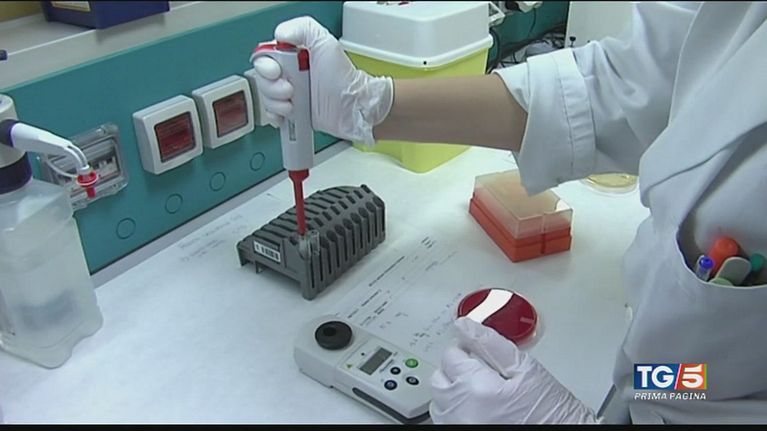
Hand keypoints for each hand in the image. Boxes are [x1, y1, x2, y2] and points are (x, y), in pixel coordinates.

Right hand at [251, 16, 392, 145]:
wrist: (352, 108)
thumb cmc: (343, 78)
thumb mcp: (326, 44)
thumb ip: (304, 29)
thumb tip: (280, 34)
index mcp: (293, 54)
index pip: (264, 56)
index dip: (266, 65)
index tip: (277, 72)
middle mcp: (289, 72)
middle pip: (261, 78)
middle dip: (272, 86)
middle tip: (290, 90)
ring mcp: (289, 93)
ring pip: (265, 96)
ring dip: (276, 103)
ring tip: (293, 103)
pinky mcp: (291, 111)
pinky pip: (271, 114)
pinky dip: (276, 116)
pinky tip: (288, 114)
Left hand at [429, 317, 599, 423]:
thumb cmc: (552, 411)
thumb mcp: (526, 369)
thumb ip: (491, 344)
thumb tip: (465, 325)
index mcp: (477, 387)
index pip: (451, 355)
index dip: (464, 346)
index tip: (475, 348)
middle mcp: (462, 410)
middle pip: (439, 378)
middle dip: (455, 368)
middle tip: (478, 368)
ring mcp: (460, 426)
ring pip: (440, 400)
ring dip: (453, 389)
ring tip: (479, 389)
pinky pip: (446, 418)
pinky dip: (456, 409)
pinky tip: (476, 406)